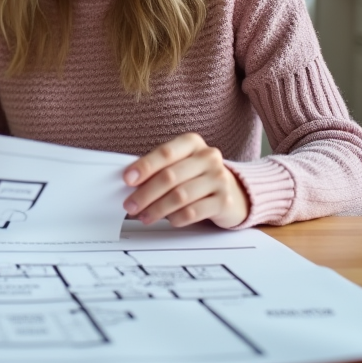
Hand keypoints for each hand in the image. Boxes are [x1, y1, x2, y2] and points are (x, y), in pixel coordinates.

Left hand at [122, 133, 248, 228]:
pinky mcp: (224, 201)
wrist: (234, 190)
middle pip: (170, 176)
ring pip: (180, 196)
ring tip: (145, 216)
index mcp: (192, 143)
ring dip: (157, 209)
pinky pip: (193, 212)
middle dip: (146, 194)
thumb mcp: (180, 163)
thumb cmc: (197, 175)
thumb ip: (158, 169)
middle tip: (131, 205)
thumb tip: (131, 183)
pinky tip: (168, 219)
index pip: (165, 153)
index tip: (128, 179)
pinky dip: (176, 218)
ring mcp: (219, 178)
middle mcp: (208, 157)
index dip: (144, 166)